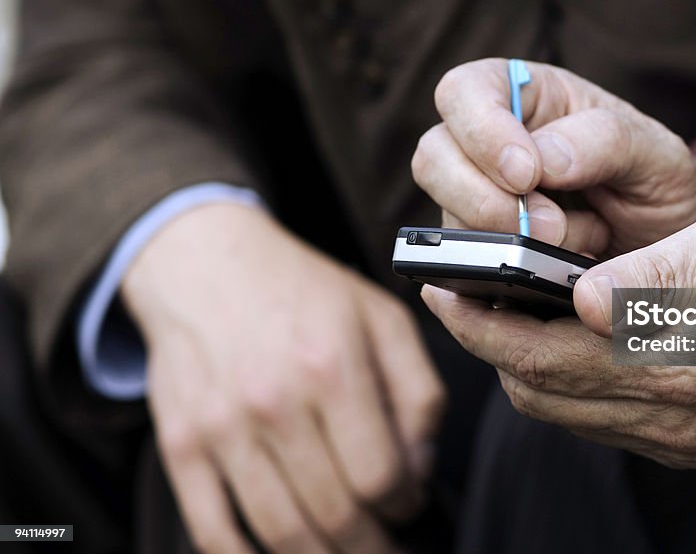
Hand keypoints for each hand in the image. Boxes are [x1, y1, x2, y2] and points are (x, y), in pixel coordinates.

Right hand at [122, 203, 444, 553]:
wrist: (207, 264)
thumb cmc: (304, 293)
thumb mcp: (382, 319)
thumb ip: (419, 392)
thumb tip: (420, 469)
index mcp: (332, 367)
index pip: (380, 476)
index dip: (404, 504)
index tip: (408, 504)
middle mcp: (274, 402)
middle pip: (335, 514)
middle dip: (371, 543)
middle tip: (383, 543)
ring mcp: (221, 428)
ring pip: (281, 532)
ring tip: (343, 551)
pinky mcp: (181, 445)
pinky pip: (212, 530)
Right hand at [412, 59, 695, 255]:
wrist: (668, 251)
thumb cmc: (658, 183)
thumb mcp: (655, 152)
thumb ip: (607, 141)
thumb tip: (545, 158)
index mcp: (524, 98)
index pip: (464, 92)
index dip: (481, 130)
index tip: (526, 173)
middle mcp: (486, 148)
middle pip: (433, 158)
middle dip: (484, 200)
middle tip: (547, 226)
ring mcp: (477, 205)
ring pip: (447, 221)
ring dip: (507, 243)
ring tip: (575, 244)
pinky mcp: (481, 259)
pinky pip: (467, 272)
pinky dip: (511, 279)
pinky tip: (558, 275)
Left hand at [421, 203, 695, 468]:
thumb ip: (652, 277)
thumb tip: (576, 298)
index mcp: (675, 365)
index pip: (541, 357)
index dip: (480, 323)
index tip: (441, 286)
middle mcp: (672, 415)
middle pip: (542, 390)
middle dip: (489, 343)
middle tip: (458, 295)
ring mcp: (681, 435)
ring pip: (565, 411)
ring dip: (524, 366)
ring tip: (502, 314)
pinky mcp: (692, 440)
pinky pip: (600, 421)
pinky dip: (565, 385)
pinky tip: (564, 344)